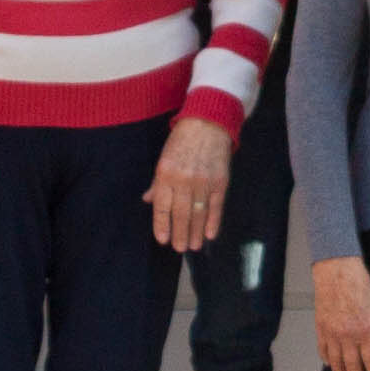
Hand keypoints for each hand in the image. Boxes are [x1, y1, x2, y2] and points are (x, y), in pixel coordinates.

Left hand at [145, 115, 234, 252]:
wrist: (208, 122)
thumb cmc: (182, 140)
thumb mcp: (164, 158)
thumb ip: (158, 182)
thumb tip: (148, 201)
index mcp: (166, 173)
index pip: (162, 207)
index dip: (162, 225)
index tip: (163, 240)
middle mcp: (184, 179)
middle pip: (181, 214)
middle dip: (180, 234)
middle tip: (180, 248)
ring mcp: (203, 181)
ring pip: (198, 213)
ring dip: (196, 232)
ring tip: (194, 246)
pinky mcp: (220, 181)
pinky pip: (216, 206)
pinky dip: (213, 221)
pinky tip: (210, 234)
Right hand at [314, 254, 369, 370]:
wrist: (336, 271)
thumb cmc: (359, 284)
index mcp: (366, 330)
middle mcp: (348, 335)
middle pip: (353, 365)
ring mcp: (332, 332)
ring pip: (336, 360)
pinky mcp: (321, 327)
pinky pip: (323, 348)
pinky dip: (326, 358)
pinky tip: (330, 364)